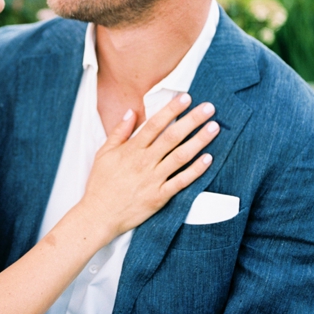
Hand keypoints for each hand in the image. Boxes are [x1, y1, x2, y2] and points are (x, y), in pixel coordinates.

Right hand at [81, 93, 218, 239]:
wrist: (99, 215)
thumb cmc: (100, 184)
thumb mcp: (103, 153)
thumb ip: (118, 132)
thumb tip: (131, 112)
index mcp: (131, 149)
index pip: (155, 124)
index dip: (172, 109)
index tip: (186, 97)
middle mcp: (145, 162)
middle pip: (172, 136)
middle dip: (192, 120)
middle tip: (209, 108)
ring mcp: (154, 179)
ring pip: (181, 156)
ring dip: (199, 141)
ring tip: (214, 128)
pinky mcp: (160, 196)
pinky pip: (181, 181)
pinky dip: (196, 170)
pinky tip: (208, 158)